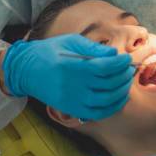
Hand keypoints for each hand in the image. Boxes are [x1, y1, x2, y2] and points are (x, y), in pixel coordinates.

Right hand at [2, 34, 132, 120]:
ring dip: (121, 92)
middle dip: (123, 76)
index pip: (103, 67)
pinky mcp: (71, 109)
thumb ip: (94, 48)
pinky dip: (112, 108)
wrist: (26, 70)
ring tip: (126, 82)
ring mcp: (72, 100)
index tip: (126, 59)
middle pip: (107, 84)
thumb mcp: (71, 42)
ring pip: (105, 101)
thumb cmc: (51, 51)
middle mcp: (72, 86)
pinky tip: (120, 98)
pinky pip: (96, 113)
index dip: (119, 64)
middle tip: (129, 69)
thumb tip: (114, 54)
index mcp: (72, 66)